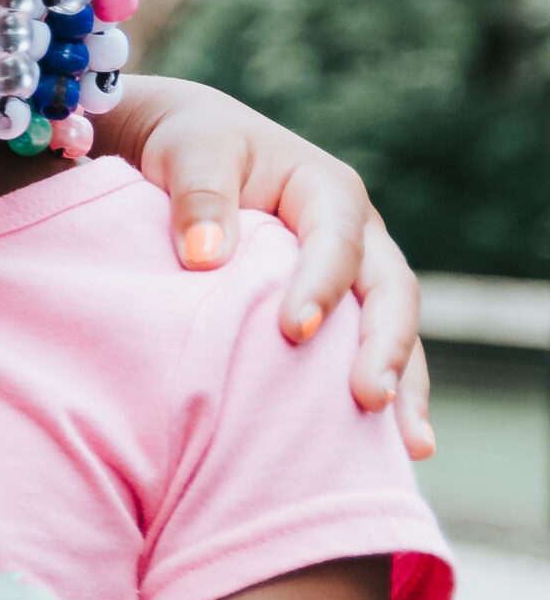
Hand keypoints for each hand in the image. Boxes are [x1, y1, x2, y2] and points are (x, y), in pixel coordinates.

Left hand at [110, 78, 432, 459]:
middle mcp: (355, 234)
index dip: (320, 286)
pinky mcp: (340, 309)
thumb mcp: (189, 152)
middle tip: (368, 399)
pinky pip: (368, 351)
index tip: (292, 332)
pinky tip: (390, 451)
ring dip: (405, 385)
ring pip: (395, 330)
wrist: (192, 150)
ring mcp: (355, 275)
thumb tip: (204, 257)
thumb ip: (198, 196)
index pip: (334, 242)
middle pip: (389, 292)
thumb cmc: (190, 147)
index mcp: (325, 190)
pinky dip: (384, 392)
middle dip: (385, 348)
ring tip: (409, 448)